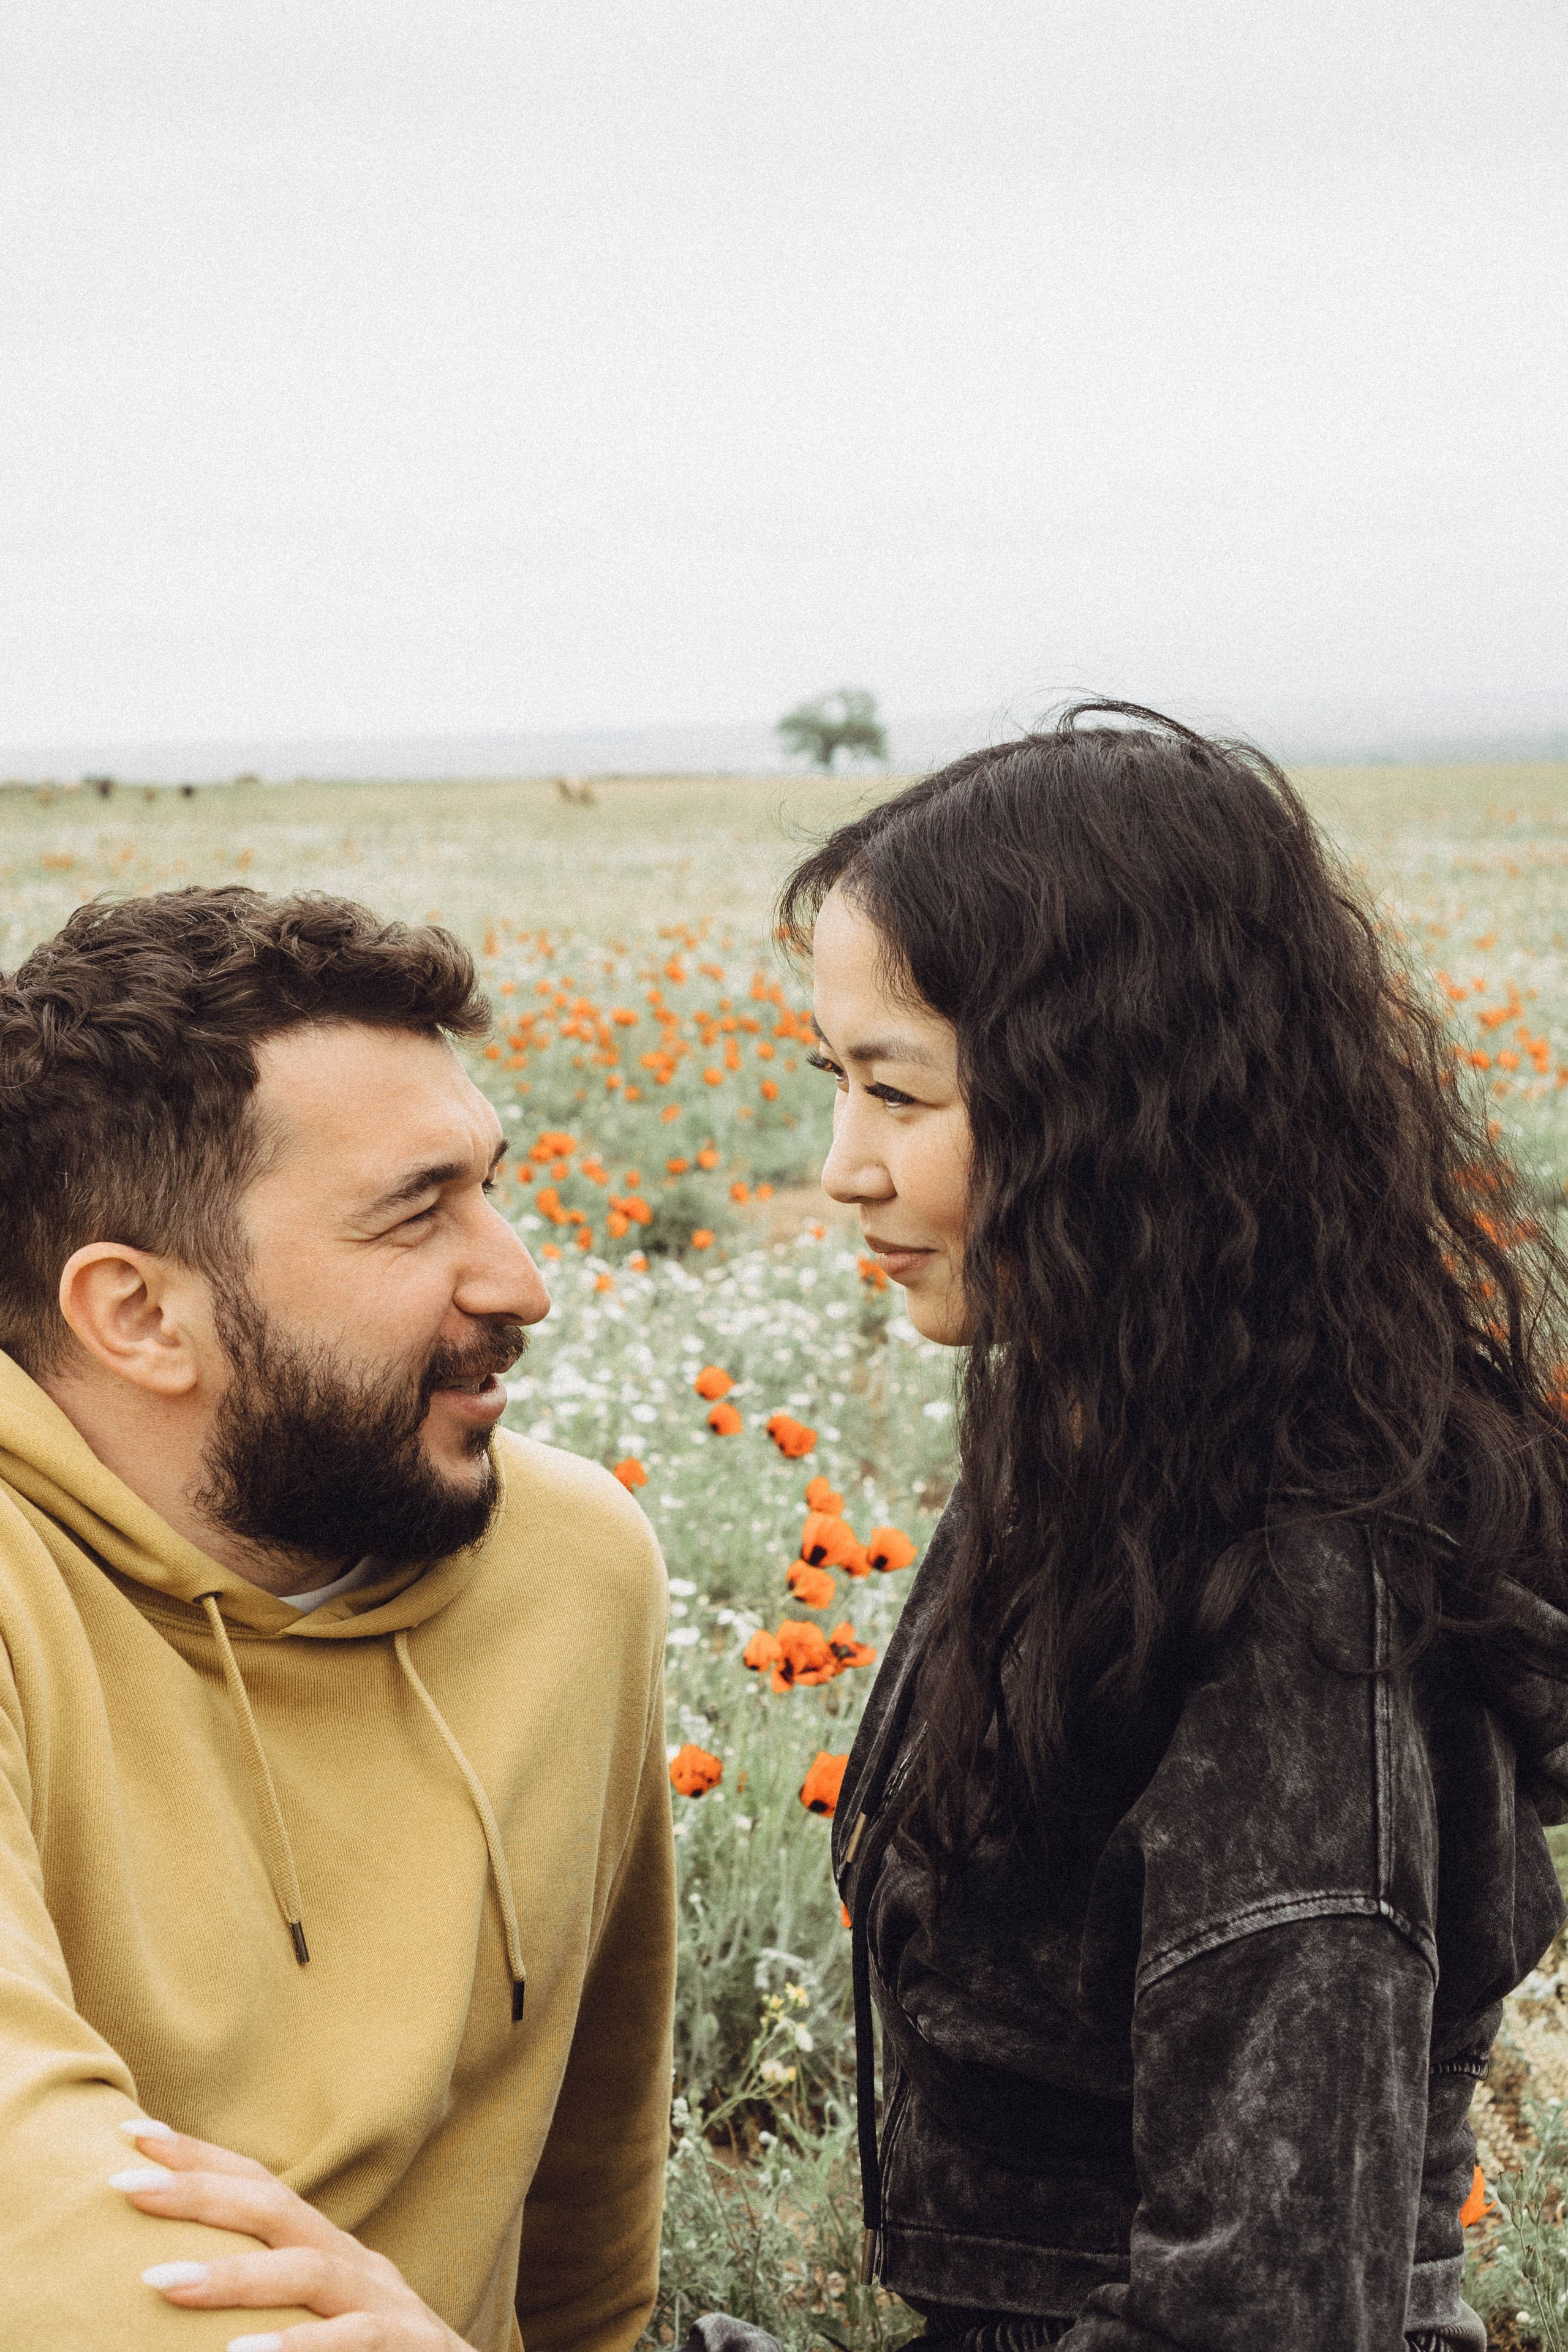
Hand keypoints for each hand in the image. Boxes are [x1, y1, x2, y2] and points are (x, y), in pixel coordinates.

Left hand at [111, 2119, 472, 2349]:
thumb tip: (165, 2276)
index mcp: (327, 2250)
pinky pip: (352, 2341)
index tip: (130, 2134)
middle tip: (125, 2188)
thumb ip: (266, 2292)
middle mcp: (354, 2262)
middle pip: (276, 2208)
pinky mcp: (406, 2345)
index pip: (259, 2186)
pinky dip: (299, 2347)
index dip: (199, 2156)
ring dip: (231, 2278)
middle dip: (199, 2192)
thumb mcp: (316, 2317)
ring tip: (158, 2284)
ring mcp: (383, 2301)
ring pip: (306, 2272)